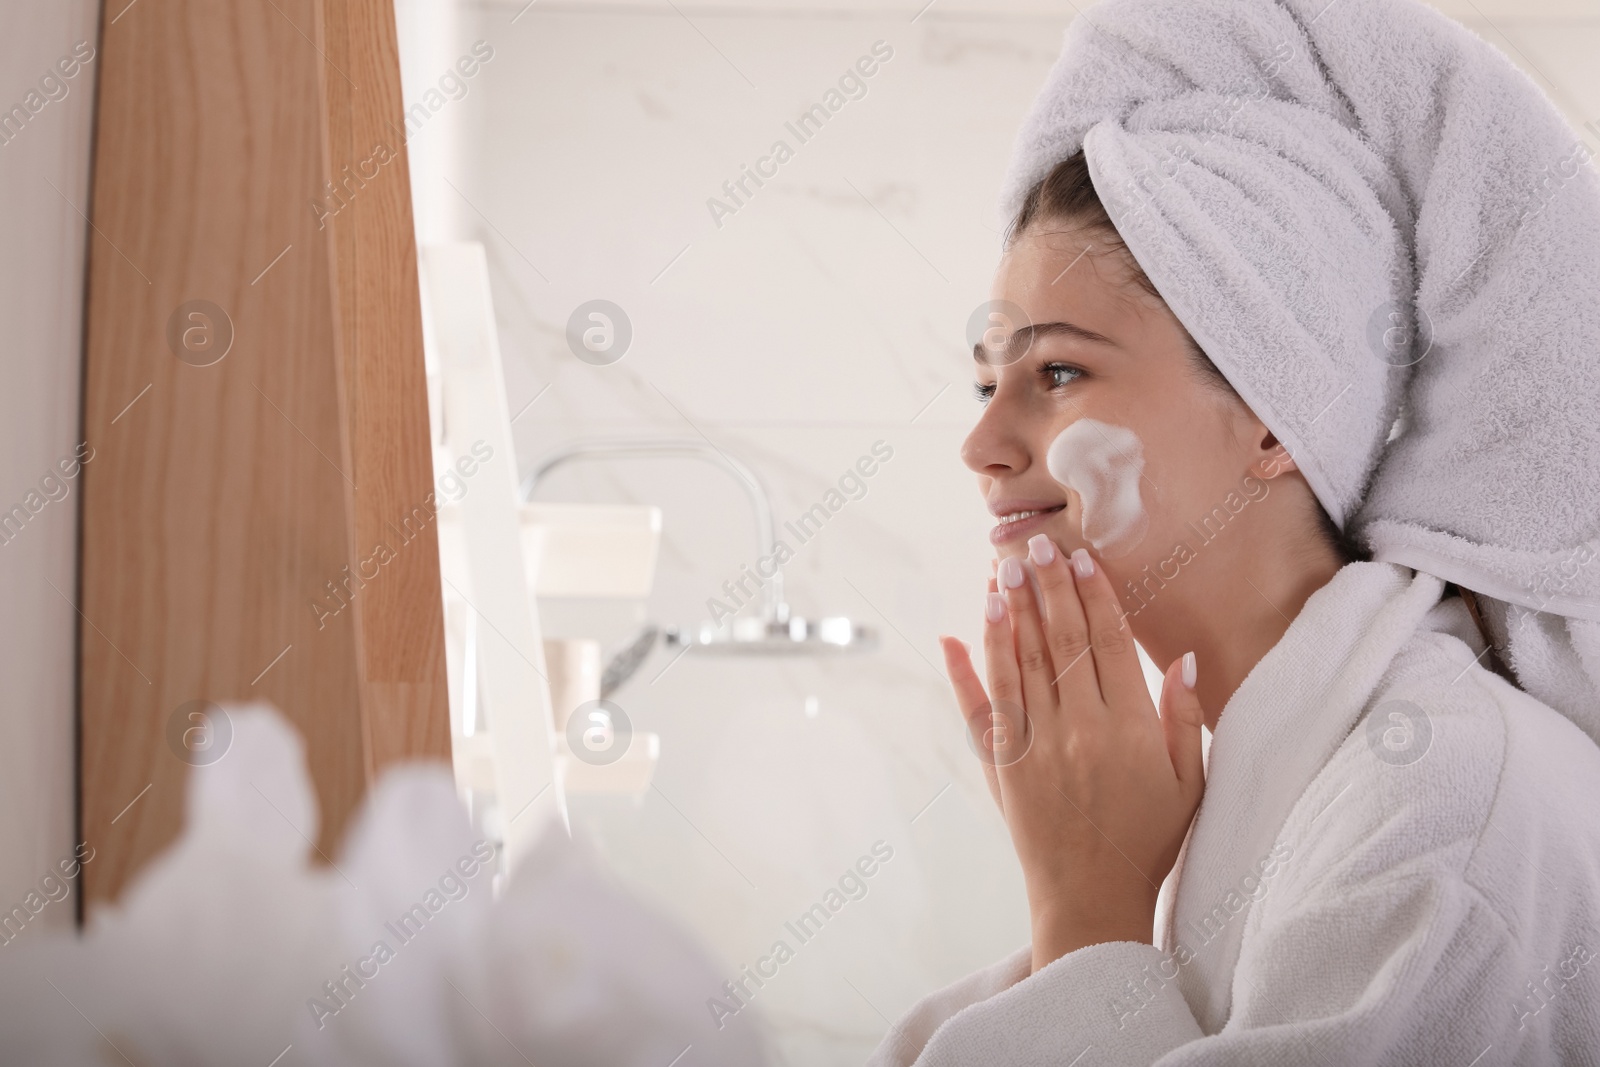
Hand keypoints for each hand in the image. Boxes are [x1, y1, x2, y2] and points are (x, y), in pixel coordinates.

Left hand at [939, 535, 1205, 972]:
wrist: (1092, 899)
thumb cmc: (1149, 839)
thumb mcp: (1190, 782)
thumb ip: (1187, 718)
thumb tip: (1185, 657)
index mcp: (1130, 729)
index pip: (1109, 643)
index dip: (1094, 594)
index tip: (1080, 556)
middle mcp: (1078, 730)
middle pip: (1060, 642)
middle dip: (1045, 588)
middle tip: (1033, 544)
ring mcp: (1034, 748)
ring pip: (1018, 665)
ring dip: (1007, 614)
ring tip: (999, 571)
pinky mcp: (1001, 767)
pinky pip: (979, 711)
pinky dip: (966, 671)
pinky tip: (955, 634)